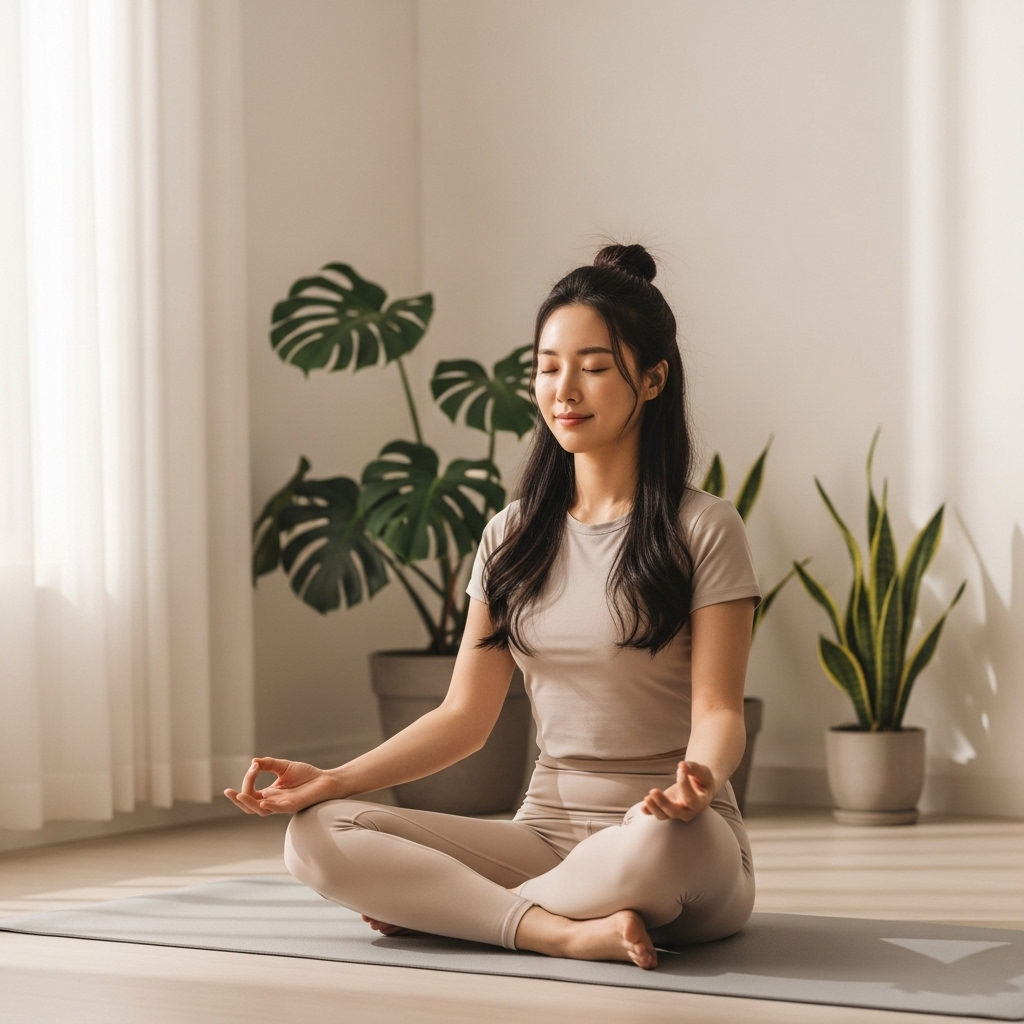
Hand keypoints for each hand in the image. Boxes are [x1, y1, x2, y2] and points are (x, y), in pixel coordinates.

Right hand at [224, 757, 338, 814]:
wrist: (326, 780)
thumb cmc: (306, 775)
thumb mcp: (284, 767)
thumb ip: (269, 764)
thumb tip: (254, 761)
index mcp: (270, 793)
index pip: (250, 792)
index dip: (248, 780)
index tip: (254, 766)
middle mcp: (273, 801)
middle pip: (250, 806)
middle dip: (238, 800)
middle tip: (229, 792)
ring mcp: (282, 805)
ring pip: (260, 810)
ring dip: (249, 803)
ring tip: (240, 795)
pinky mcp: (293, 806)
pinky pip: (279, 809)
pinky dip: (270, 807)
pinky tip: (263, 801)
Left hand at [640, 760, 714, 821]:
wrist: (701, 787)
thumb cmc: (703, 780)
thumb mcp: (703, 772)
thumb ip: (693, 768)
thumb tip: (682, 765)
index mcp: (700, 803)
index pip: (690, 799)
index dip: (684, 784)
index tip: (680, 768)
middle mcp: (688, 811)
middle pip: (674, 812)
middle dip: (663, 803)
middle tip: (653, 791)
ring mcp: (676, 812)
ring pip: (664, 815)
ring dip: (654, 808)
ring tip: (647, 798)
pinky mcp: (666, 808)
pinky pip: (657, 812)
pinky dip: (649, 811)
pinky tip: (643, 807)